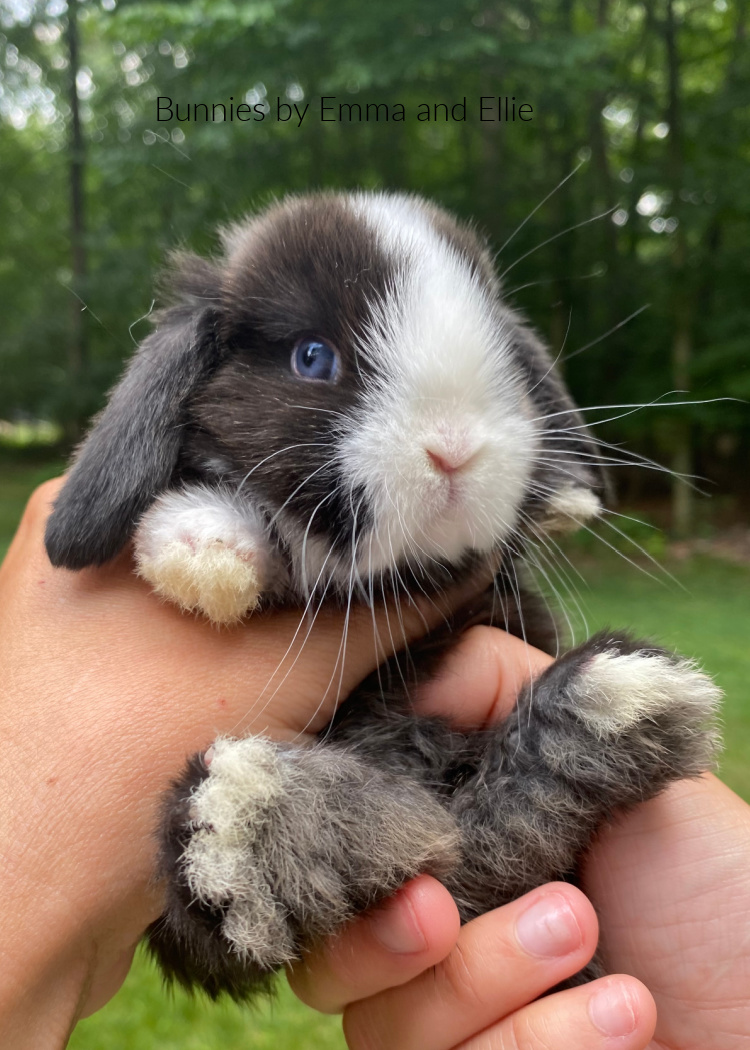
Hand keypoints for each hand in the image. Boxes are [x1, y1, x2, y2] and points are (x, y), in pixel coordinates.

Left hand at [0, 479, 474, 1046]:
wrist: (26, 911)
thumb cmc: (117, 756)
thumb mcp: (269, 669)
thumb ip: (376, 612)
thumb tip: (465, 563)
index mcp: (89, 506)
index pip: (235, 458)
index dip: (324, 480)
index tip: (400, 502)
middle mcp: (86, 555)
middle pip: (233, 533)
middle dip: (318, 557)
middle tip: (404, 562)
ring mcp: (92, 622)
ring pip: (224, 599)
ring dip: (292, 619)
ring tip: (376, 618)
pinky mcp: (110, 684)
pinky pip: (204, 649)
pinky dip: (258, 660)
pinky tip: (317, 674)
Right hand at [291, 627, 749, 1048]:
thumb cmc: (709, 876)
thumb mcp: (607, 749)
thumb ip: (500, 687)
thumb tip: (404, 672)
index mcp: (453, 856)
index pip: (340, 859)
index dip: (340, 855)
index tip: (403, 851)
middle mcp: (443, 945)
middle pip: (331, 964)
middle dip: (381, 943)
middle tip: (444, 912)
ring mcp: (469, 1030)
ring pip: (387, 1033)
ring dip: (489, 986)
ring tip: (592, 944)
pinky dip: (540, 1047)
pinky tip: (630, 1016)